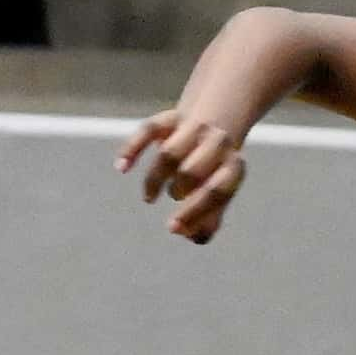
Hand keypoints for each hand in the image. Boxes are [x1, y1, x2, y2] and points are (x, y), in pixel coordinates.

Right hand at [116, 109, 245, 243]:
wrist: (218, 119)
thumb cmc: (216, 169)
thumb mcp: (220, 192)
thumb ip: (210, 218)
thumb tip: (192, 237)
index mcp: (234, 167)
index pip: (216, 192)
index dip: (195, 212)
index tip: (173, 228)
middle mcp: (218, 143)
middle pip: (191, 172)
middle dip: (176, 194)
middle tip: (169, 207)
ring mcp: (194, 127)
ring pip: (168, 155)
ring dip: (155, 180)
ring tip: (151, 197)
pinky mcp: (171, 118)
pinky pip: (148, 131)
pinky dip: (132, 149)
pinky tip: (121, 168)